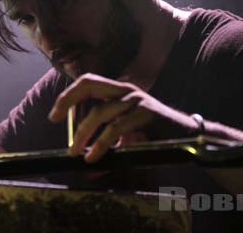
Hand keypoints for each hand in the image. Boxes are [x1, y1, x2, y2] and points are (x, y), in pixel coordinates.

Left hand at [48, 73, 195, 162]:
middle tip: (53, 119)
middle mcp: (126, 90)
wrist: (188, 137)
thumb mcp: (126, 136)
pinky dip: (102, 143)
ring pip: (100, 112)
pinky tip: (94, 156)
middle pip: (89, 83)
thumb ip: (106, 143)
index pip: (88, 82)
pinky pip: (117, 127)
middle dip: (67, 99)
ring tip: (75, 152)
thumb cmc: (154, 136)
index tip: (53, 115)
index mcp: (119, 91)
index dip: (68, 95)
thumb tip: (84, 161)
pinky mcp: (146, 114)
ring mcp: (137, 100)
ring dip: (83, 133)